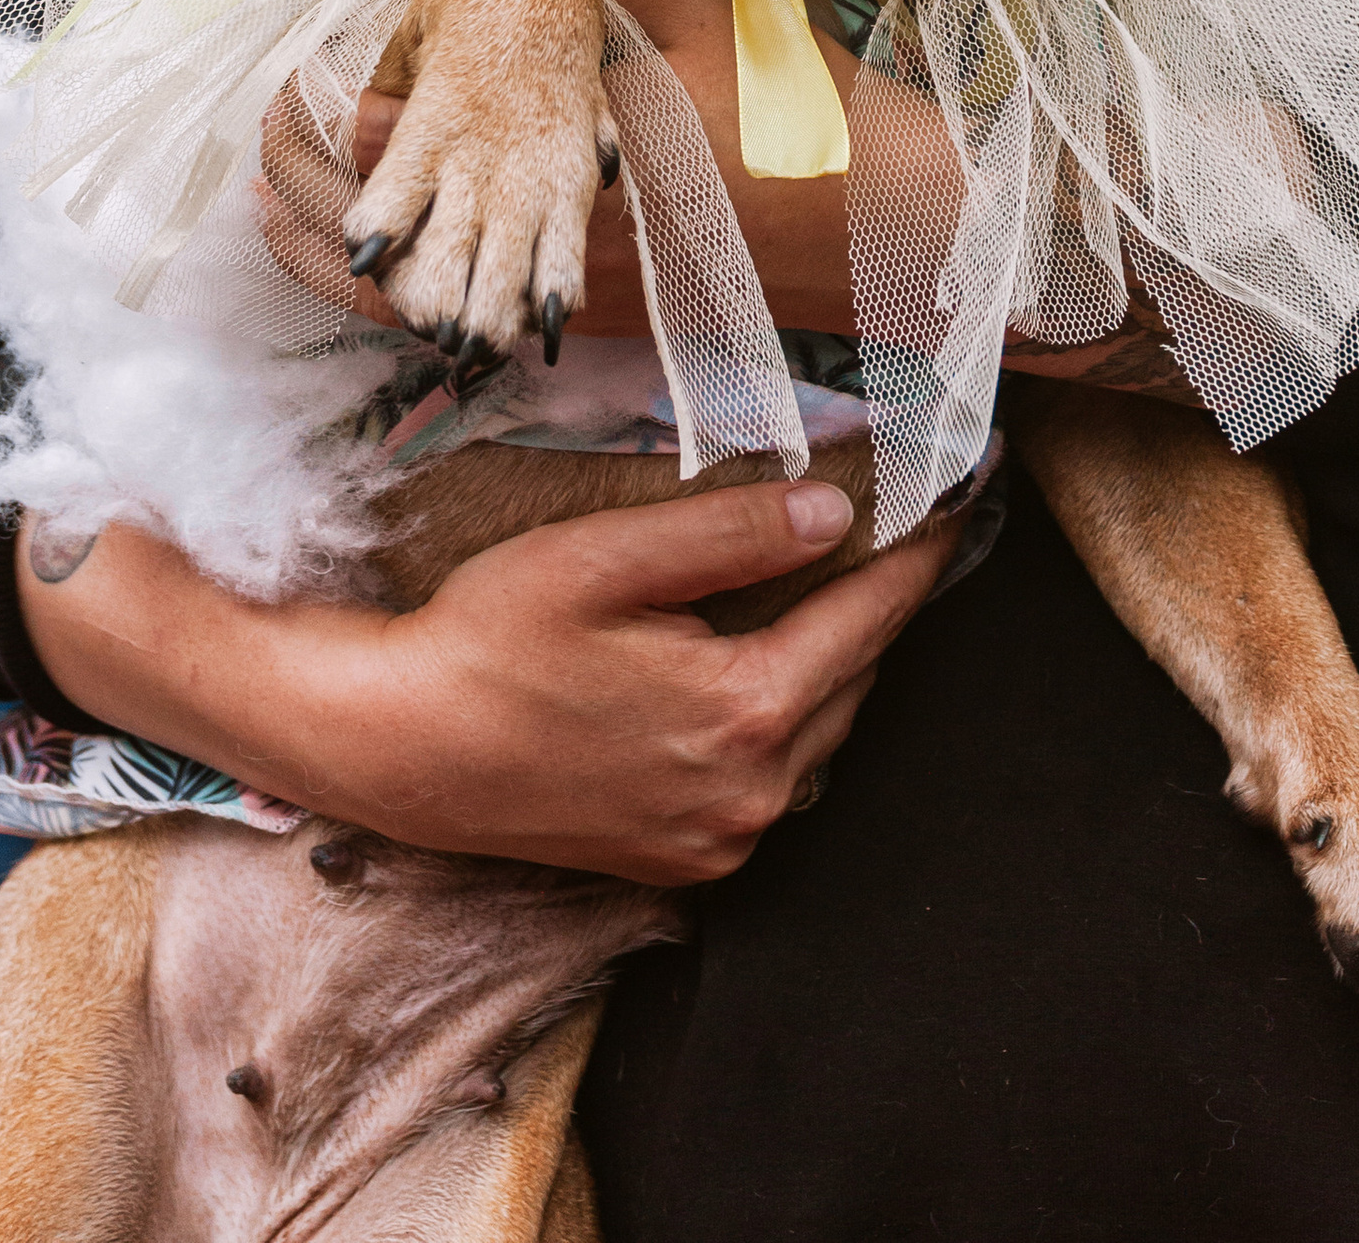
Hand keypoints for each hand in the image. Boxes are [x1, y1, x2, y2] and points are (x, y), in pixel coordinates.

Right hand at [18, 476, 951, 883]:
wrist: (400, 749)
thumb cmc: (490, 640)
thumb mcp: (606, 560)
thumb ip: (729, 537)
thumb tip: (835, 513)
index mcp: (743, 714)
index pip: (868, 619)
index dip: (917, 553)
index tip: (958, 499)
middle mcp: (748, 794)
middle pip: (853, 680)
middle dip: (877, 605)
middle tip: (899, 530)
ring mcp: (717, 838)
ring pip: (818, 733)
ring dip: (831, 664)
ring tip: (831, 586)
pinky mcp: (683, 859)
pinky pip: (771, 780)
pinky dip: (783, 719)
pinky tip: (756, 668)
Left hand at [260, 0, 1196, 397]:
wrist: (889, 233)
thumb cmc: (796, 107)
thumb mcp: (693, 9)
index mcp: (555, 140)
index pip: (395, 129)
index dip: (329, 98)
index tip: (297, 61)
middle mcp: (539, 230)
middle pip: (371, 219)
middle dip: (302, 173)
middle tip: (264, 128)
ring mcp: (558, 289)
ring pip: (397, 286)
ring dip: (326, 240)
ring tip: (274, 198)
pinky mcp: (585, 318)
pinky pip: (450, 317)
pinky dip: (389, 288)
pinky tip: (362, 263)